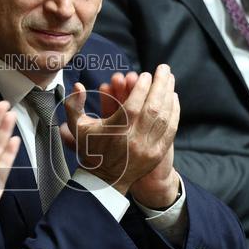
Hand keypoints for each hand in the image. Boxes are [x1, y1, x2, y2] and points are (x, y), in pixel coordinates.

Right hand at [63, 65, 178, 195]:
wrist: (104, 180)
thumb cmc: (90, 150)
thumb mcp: (78, 127)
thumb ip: (74, 105)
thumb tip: (77, 86)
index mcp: (115, 130)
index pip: (134, 103)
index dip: (142, 86)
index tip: (145, 74)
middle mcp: (134, 138)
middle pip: (153, 107)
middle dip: (161, 84)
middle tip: (164, 68)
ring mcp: (147, 147)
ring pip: (164, 117)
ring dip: (169, 95)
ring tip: (170, 79)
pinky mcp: (157, 153)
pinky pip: (170, 130)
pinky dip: (174, 112)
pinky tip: (174, 99)